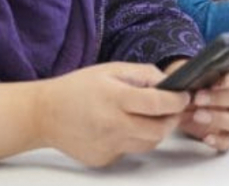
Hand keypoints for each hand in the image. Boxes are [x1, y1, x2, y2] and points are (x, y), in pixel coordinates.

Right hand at [35, 62, 190, 166]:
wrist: (44, 114)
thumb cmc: (78, 88)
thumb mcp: (111, 69)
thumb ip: (143, 74)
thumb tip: (168, 83)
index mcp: (115, 98)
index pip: (158, 104)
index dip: (177, 100)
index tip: (184, 96)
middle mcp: (113, 125)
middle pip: (159, 130)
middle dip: (172, 119)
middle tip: (171, 109)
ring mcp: (108, 146)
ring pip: (149, 144)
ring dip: (155, 130)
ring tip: (145, 116)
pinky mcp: (104, 159)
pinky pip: (130, 151)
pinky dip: (133, 139)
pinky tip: (120, 127)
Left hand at [175, 60, 228, 151]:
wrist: (183, 104)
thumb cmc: (194, 84)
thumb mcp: (193, 73)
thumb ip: (197, 72)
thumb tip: (193, 74)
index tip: (217, 82)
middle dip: (220, 98)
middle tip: (198, 98)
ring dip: (218, 118)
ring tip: (197, 115)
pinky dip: (219, 140)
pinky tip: (206, 137)